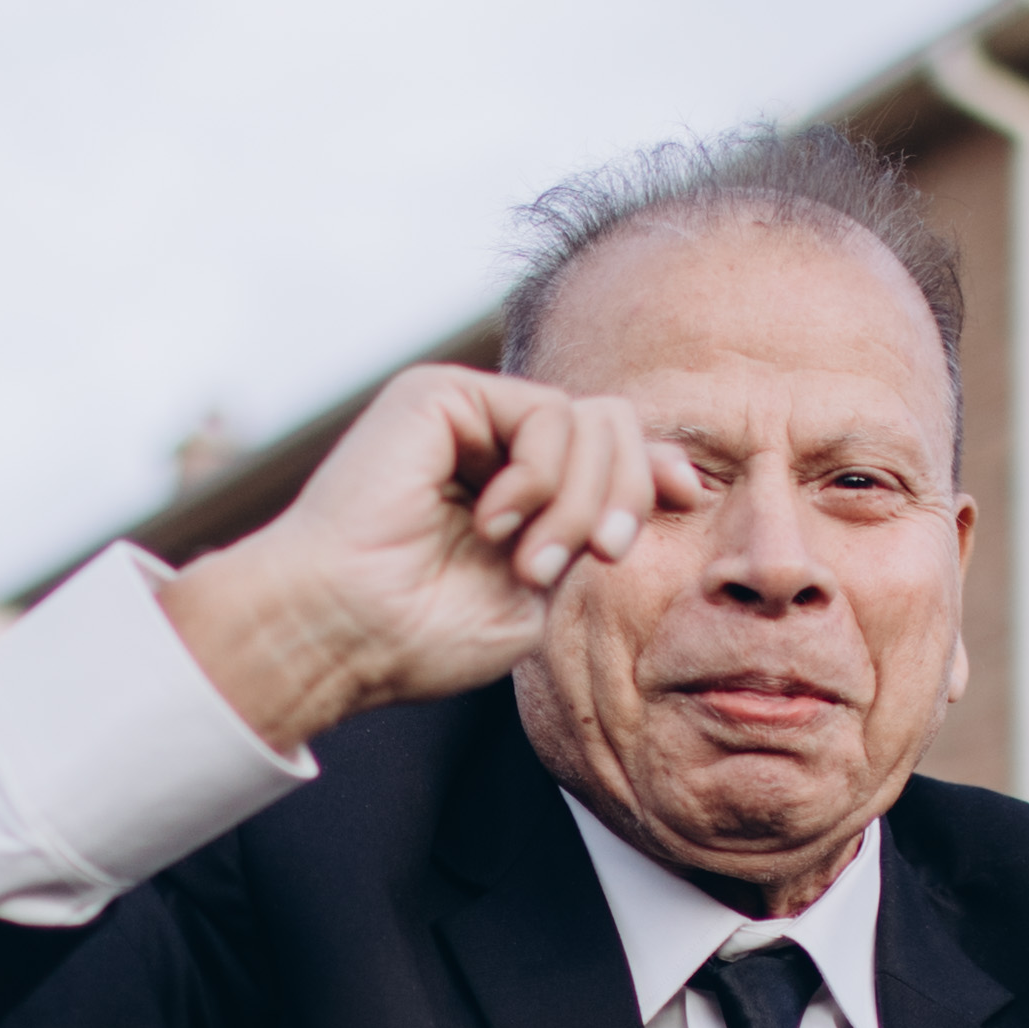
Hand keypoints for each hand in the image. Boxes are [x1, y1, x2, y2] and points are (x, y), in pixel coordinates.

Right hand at [157, 365, 673, 753]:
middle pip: (612, 426)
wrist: (342, 631)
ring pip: (591, 420)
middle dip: (622, 494)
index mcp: (513, 490)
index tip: (687, 494)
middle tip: (595, 558)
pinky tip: (494, 522)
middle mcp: (488, 443)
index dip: (654, 464)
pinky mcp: (441, 393)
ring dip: (580, 501)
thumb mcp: (537, 589)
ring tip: (530, 561)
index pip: (606, 450)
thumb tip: (673, 471)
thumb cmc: (421, 634)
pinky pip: (549, 412)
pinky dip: (543, 477)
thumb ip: (590, 529)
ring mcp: (465, 416)